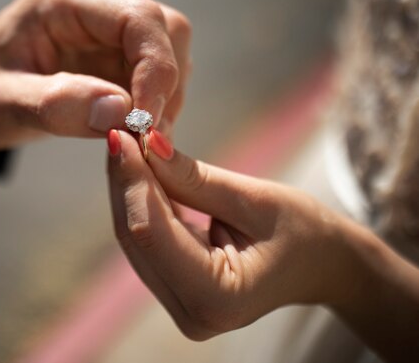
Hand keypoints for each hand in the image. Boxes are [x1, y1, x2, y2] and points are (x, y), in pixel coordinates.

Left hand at [0, 0, 190, 148]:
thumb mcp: (0, 104)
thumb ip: (55, 105)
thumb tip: (122, 112)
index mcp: (62, 1)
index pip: (138, 18)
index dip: (156, 68)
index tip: (147, 122)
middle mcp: (93, 7)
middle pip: (165, 30)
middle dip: (166, 85)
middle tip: (148, 137)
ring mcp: (107, 30)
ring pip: (169, 53)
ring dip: (165, 98)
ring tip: (138, 139)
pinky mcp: (114, 55)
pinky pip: (155, 75)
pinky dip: (156, 106)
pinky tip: (133, 131)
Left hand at [107, 129, 418, 359]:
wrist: (325, 265)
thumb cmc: (305, 233)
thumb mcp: (255, 200)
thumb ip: (195, 178)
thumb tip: (146, 143)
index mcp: (215, 297)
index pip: (152, 231)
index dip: (132, 180)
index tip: (121, 134)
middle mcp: (191, 313)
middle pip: (137, 236)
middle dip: (126, 180)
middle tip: (120, 131)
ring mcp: (181, 306)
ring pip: (136, 238)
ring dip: (130, 189)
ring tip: (128, 143)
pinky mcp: (178, 291)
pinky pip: (148, 241)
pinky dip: (143, 203)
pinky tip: (140, 170)